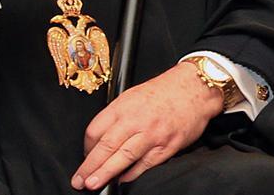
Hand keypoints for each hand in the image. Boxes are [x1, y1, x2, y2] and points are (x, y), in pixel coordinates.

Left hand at [71, 62, 222, 189]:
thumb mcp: (132, 95)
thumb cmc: (163, 91)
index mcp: (123, 106)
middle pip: (106, 146)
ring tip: (94, 184)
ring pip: (124, 157)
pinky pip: (145, 164)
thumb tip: (101, 138)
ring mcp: (152, 134)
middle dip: (90, 166)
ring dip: (106, 173)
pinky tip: (122, 180)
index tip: (84, 157)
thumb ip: (117, 115)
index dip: (87, 147)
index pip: (95, 129)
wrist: (194, 88)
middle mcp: (135, 120)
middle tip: (79, 180)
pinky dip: (131, 174)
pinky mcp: (167, 146)